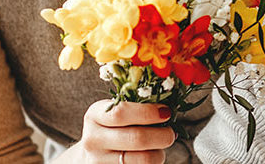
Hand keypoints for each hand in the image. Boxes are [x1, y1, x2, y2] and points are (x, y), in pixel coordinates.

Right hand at [58, 100, 174, 163]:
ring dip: (160, 152)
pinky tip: (151, 154)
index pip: (121, 112)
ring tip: (161, 146)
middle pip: (136, 138)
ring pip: (143, 158)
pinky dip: (153, 161)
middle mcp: (93, 139)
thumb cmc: (113, 127)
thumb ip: (137, 107)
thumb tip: (167, 108)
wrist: (94, 154)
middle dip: (162, 135)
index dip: (148, 112)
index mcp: (95, 115)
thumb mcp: (116, 112)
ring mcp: (99, 160)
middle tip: (171, 132)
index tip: (165, 112)